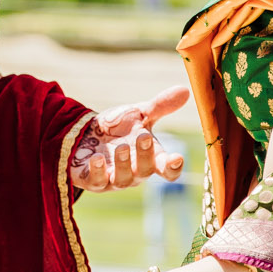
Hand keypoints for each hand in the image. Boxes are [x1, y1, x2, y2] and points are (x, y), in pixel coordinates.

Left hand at [71, 85, 188, 190]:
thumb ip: (160, 106)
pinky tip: (96, 158)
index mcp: (150, 158)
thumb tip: (186, 90)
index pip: (167, 169)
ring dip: (123, 164)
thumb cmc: (119, 128)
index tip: (177, 157)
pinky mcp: (94, 180)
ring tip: (121, 147)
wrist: (85, 133)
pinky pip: (97, 181)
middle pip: (145, 171)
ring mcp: (114, 179)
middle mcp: (135, 172)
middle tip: (144, 136)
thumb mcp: (139, 115)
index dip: (173, 167)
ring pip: (122, 179)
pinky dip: (98, 171)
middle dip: (145, 155)